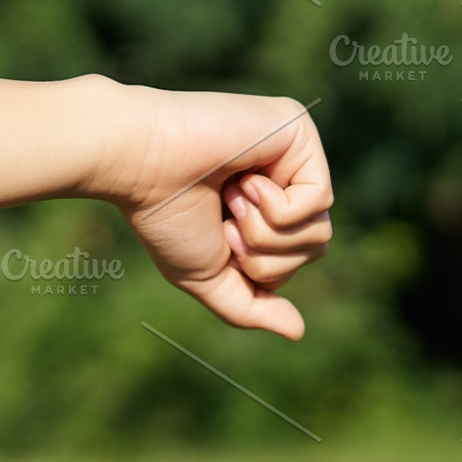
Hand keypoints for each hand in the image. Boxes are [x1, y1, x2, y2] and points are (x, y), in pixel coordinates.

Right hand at [105, 87, 334, 340]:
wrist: (141, 163)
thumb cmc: (166, 217)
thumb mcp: (209, 276)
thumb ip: (251, 306)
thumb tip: (298, 332)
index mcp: (267, 203)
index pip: (298, 258)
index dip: (261, 268)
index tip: (219, 236)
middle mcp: (286, 174)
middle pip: (317, 245)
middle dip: (265, 254)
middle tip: (225, 222)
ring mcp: (295, 149)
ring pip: (320, 228)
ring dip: (266, 232)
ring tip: (232, 198)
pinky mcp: (299, 128)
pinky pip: (320, 199)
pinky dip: (276, 207)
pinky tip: (243, 180)